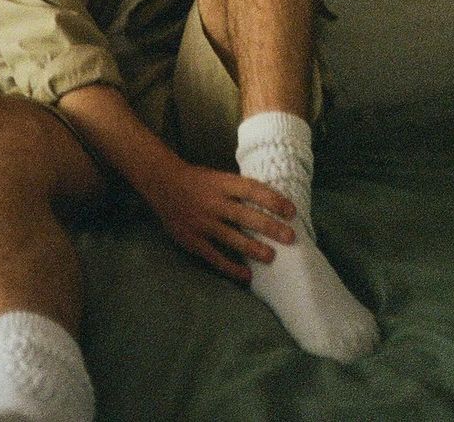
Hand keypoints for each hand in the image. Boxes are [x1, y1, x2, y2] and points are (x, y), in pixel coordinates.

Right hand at [143, 156, 296, 283]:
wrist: (162, 183)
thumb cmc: (198, 180)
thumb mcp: (218, 177)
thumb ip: (238, 190)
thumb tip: (270, 203)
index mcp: (222, 183)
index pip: (252, 190)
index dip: (273, 200)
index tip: (291, 211)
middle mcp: (214, 202)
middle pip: (246, 216)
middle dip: (270, 227)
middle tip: (290, 237)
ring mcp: (202, 222)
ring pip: (232, 238)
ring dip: (253, 249)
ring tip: (271, 257)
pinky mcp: (192, 239)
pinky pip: (214, 256)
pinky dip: (231, 267)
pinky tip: (246, 276)